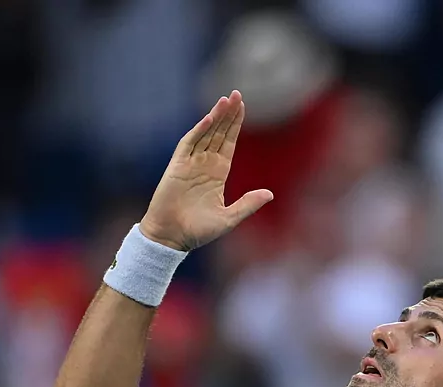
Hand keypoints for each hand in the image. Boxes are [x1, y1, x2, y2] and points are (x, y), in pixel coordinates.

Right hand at [139, 90, 273, 251]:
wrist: (172, 237)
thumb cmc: (198, 231)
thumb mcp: (230, 218)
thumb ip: (248, 204)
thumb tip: (270, 194)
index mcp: (218, 174)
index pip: (228, 143)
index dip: (235, 125)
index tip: (243, 107)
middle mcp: (205, 165)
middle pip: (218, 133)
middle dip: (228, 114)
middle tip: (237, 94)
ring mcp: (190, 163)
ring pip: (205, 133)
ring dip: (216, 116)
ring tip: (226, 99)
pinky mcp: (177, 166)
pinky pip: (189, 144)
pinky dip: (198, 130)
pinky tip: (209, 118)